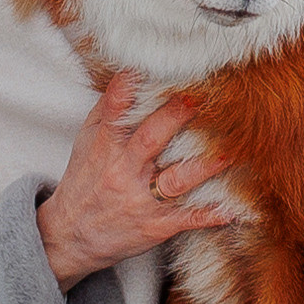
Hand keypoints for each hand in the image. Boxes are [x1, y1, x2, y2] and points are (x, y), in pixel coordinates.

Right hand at [37, 75, 228, 290]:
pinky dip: (209, 216)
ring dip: (203, 167)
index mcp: (106, 146)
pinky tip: (232, 210)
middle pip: (151, 140)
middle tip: (199, 98)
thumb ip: (106, 110)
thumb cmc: (84, 182)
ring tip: (228, 152)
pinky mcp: (155, 225)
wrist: (71, 235)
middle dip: (175, 118)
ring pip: (175, 181)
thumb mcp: (86, 143)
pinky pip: (186, 219)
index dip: (129, 89)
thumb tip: (129, 75)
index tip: (149, 68)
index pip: (115, 112)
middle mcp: (124, 171)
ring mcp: (141, 200)